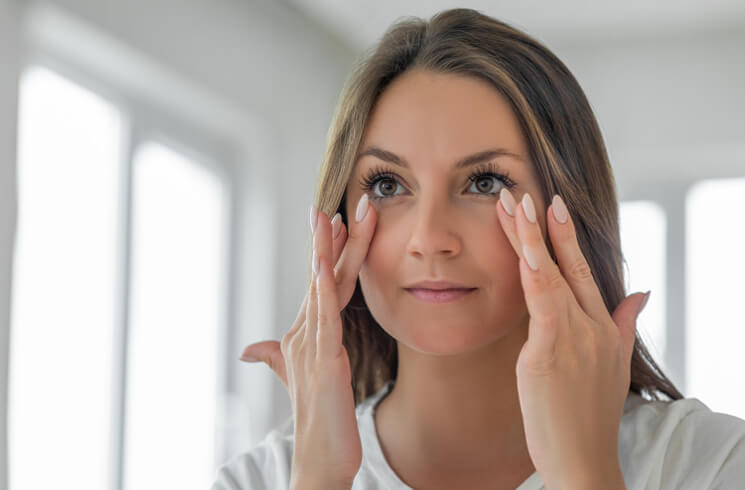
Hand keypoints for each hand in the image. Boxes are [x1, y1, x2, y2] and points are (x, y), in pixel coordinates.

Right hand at [240, 195, 376, 487]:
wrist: (319, 458)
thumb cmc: (317, 418)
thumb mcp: (298, 379)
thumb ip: (276, 358)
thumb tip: (249, 349)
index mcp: (307, 333)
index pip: (321, 282)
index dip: (329, 250)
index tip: (337, 218)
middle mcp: (306, 333)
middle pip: (322, 276)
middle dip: (333, 238)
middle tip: (343, 202)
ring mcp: (313, 345)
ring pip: (323, 289)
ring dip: (329, 251)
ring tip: (336, 216)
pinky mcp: (324, 360)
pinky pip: (325, 318)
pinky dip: (322, 289)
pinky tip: (323, 264)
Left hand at [496, 189, 647, 488]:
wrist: (585, 459)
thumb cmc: (590, 417)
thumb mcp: (614, 365)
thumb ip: (624, 324)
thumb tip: (642, 294)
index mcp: (603, 328)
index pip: (585, 273)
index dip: (569, 239)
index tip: (556, 207)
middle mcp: (592, 327)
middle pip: (570, 267)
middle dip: (551, 227)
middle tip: (533, 192)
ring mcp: (573, 337)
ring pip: (551, 276)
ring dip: (533, 238)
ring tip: (516, 205)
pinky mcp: (550, 352)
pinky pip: (542, 303)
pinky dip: (535, 272)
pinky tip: (526, 248)